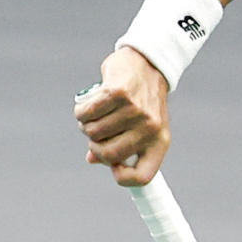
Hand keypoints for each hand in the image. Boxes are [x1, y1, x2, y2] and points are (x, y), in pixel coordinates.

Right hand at [73, 48, 170, 185]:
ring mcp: (136, 111)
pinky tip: (86, 106)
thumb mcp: (140, 127)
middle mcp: (150, 129)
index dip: (123, 178)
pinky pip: (87, 113)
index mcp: (159, 143)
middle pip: (109, 154)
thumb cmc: (142, 101)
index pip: (143, 177)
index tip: (113, 166)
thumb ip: (119, 145)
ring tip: (92, 116)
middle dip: (95, 146)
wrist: (148, 64)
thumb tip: (92, 159)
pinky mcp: (119, 93)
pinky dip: (81, 111)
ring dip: (86, 125)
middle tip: (94, 133)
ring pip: (94, 132)